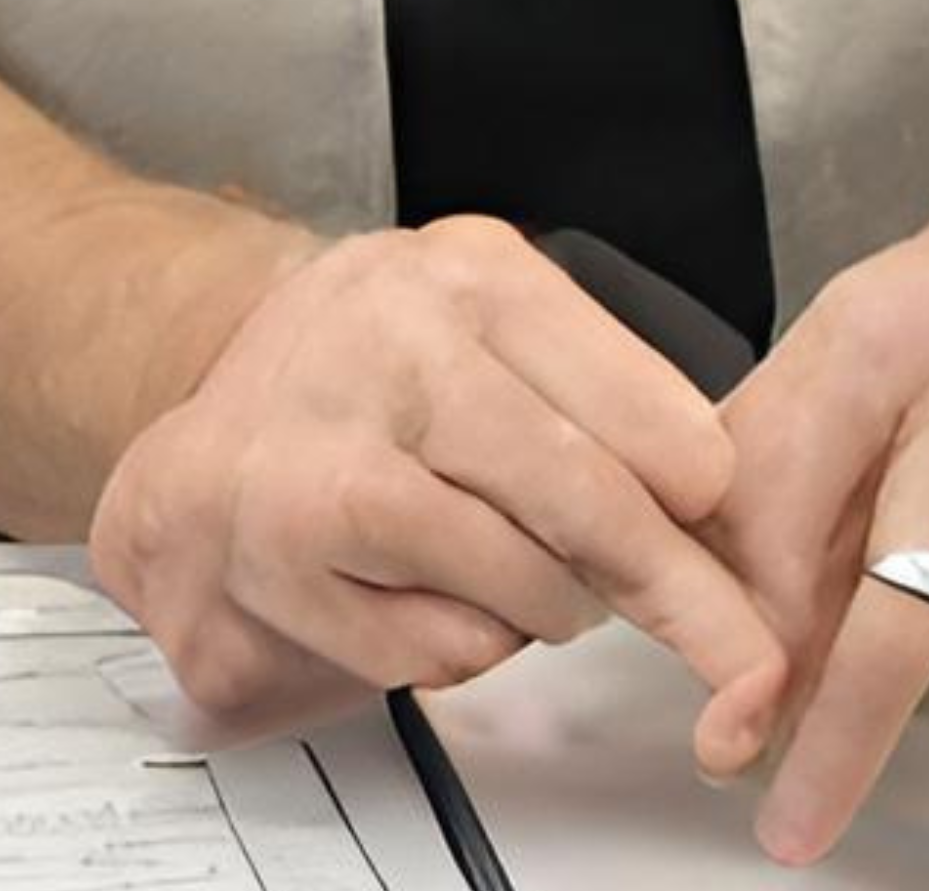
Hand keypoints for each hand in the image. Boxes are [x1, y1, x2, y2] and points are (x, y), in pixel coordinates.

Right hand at [88, 217, 795, 757]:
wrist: (198, 444)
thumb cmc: (361, 393)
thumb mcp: (481, 332)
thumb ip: (599, 404)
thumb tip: (727, 533)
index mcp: (469, 277)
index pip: (657, 421)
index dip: (707, 505)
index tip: (730, 548)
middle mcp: (392, 343)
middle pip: (600, 510)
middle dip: (677, 599)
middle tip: (727, 651)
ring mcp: (329, 447)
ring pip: (531, 590)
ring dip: (542, 614)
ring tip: (493, 569)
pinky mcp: (284, 553)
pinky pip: (444, 650)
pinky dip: (451, 648)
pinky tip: (406, 593)